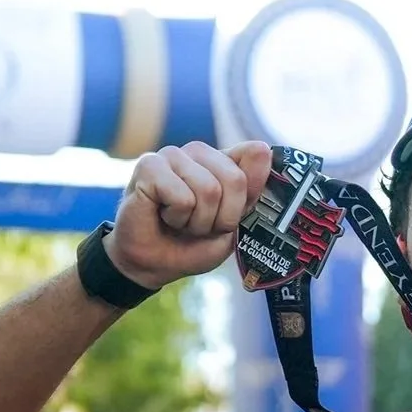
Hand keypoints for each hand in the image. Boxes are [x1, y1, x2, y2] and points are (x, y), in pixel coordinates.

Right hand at [105, 141, 273, 290]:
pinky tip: (162, 215)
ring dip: (197, 221)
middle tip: (199, 225)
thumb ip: (249, 187)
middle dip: (221, 217)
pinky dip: (177, 217)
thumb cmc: (191, 243)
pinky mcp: (149, 165)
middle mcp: (198, 151)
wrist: (154, 264)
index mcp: (221, 159)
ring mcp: (172, 154)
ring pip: (209, 189)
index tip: (226, 219)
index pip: (256, 158)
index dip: (244, 201)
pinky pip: (182, 196)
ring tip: (180, 221)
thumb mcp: (232, 222)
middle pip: (235, 179)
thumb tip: (262, 147)